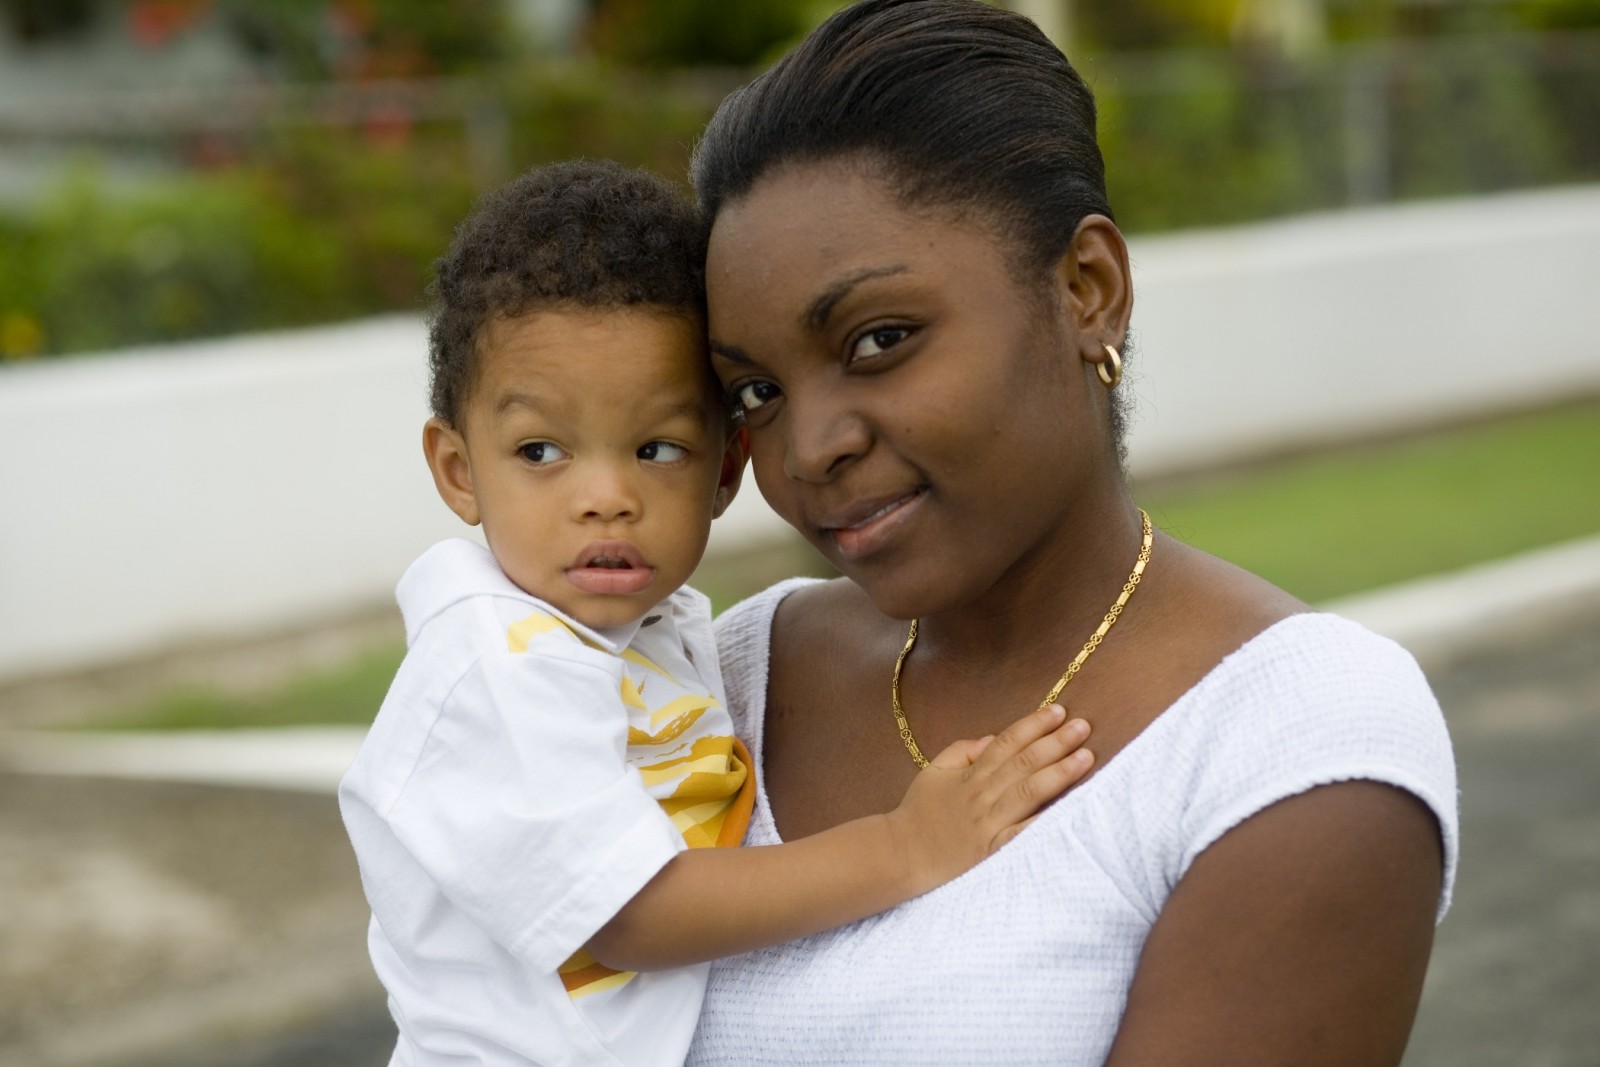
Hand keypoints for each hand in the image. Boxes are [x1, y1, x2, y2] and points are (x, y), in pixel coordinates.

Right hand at [885, 703, 1092, 895]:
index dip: (1033, 725)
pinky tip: (1070, 809)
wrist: (900, 855)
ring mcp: (989, 823)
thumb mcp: (933, 772)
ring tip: (1086, 757)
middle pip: (1023, 763)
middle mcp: (982, 795)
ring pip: (1028, 792)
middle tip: (1083, 726)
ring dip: (1059, 773)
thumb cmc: (918, 814)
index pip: (1006, 742)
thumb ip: (962, 751)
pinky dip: (1045, 820)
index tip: (1059, 710)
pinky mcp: (993, 851)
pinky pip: (1024, 834)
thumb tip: (992, 738)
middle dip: (1056, 742)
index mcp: (970, 774)